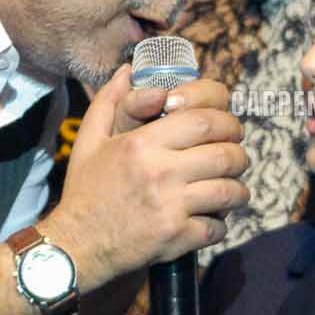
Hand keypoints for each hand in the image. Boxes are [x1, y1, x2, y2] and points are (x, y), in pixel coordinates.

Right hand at [47, 63, 248, 293]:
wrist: (76, 244)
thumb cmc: (86, 189)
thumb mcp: (89, 140)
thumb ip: (110, 101)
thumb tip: (129, 70)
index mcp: (141, 144)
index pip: (203, 120)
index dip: (225, 120)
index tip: (227, 128)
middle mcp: (160, 172)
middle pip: (224, 153)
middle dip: (239, 152)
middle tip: (235, 156)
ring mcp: (171, 207)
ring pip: (229, 190)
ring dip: (238, 189)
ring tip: (232, 188)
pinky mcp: (176, 238)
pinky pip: (217, 227)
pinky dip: (220, 224)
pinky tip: (211, 219)